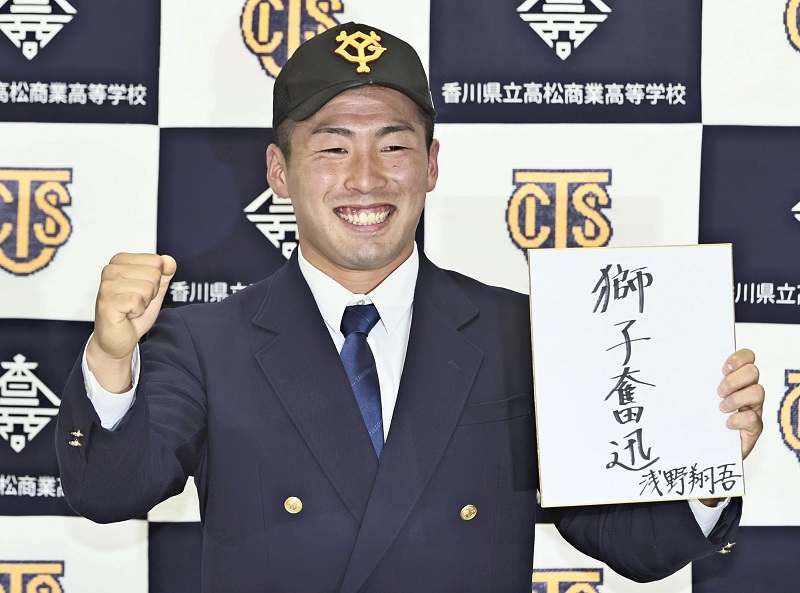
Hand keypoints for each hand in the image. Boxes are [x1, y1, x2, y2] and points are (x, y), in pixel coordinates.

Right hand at [87, 253, 176, 391]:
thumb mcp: (155, 290)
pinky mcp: (106, 301)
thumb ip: (164, 273)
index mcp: (121, 261)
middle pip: (154, 274)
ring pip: (147, 287)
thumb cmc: (132, 314)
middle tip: (136, 302)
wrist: (118, 339)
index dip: (156, 281)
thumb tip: (169, 261)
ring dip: (143, 303)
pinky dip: (137, 312)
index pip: (157, 261)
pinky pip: (137, 301)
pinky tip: (126, 314)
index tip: (141, 292)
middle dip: (151, 293)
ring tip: (131, 308)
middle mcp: (111, 270)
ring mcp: (106, 285)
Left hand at [698, 349, 763, 506]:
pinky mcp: (753, 429)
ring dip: (736, 398)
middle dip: (734, 380)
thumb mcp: (689, 397)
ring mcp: (752, 409)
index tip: (722, 368)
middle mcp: (746, 391)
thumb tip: (664, 366)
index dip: (739, 358)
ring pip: (758, 391)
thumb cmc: (693, 419)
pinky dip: (738, 419)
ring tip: (720, 408)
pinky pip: (754, 418)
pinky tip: (726, 424)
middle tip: (718, 392)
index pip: (748, 357)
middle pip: (753, 372)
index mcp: (733, 379)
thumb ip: (685, 381)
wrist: (699, 449)